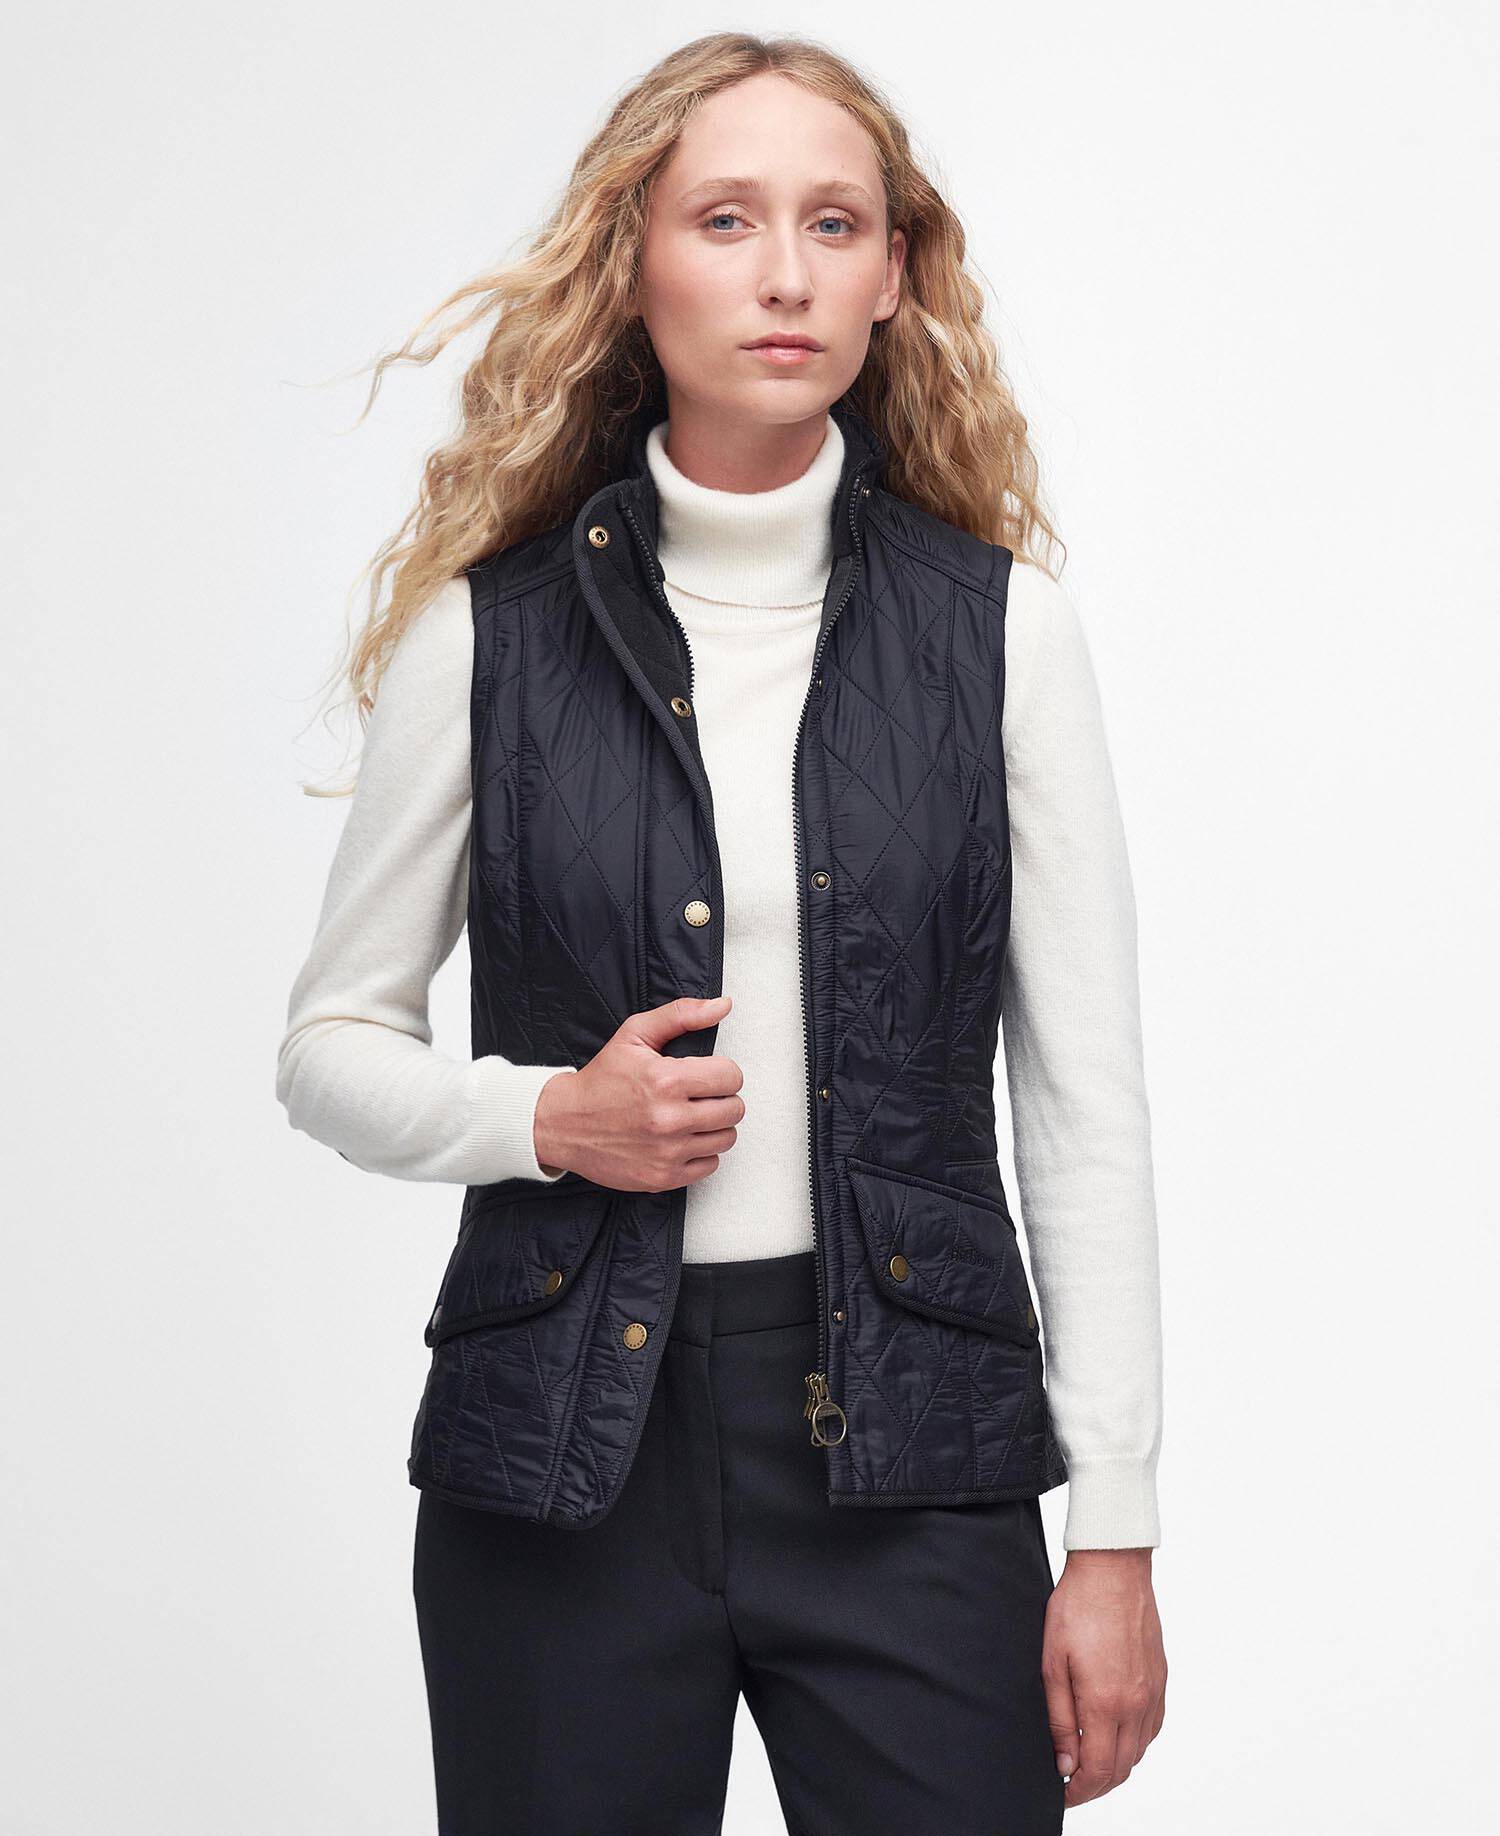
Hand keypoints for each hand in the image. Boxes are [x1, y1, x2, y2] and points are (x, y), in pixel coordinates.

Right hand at [532, 994, 743, 1189]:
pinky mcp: (663, 1177)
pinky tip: (681, 1139)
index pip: (731, 1076)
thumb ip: (682, 1015)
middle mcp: (669, 1118)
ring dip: (714, 1126)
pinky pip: (710, 1165)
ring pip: (726, 1138)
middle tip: (699, 1095)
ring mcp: (667, 1152)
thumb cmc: (602, 1079)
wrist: (564, 1124)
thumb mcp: (635, 1034)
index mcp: (665, 1080)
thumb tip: (723, 1005)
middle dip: (721, 1098)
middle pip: (734, 1109)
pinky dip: (701, 1152)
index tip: (706, 1074)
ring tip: (691, 1116)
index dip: (722, 1072)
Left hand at [1041, 1548, 1166, 1807]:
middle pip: (1121, 1769)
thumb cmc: (1078, 1606)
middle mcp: (1136, 1704)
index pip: (1097, 1770)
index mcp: (1106, 1703)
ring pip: (1138, 1752)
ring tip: (1088, 1759)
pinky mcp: (1161, 1679)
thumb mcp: (1052, 1662)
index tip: (1061, 1792)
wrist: (1114, 1568)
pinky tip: (1115, 1733)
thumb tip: (1065, 1762)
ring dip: (1115, 1765)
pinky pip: (1152, 1728)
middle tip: (1071, 1782)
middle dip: (1095, 1785)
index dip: (1078, 1791)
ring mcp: (1153, 1692)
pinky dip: (1134, 1742)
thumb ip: (1059, 1717)